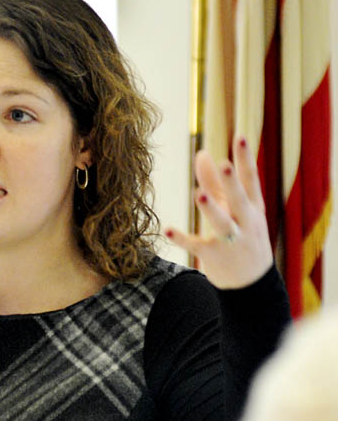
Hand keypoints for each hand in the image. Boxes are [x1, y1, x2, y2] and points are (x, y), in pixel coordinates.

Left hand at [165, 134, 273, 288]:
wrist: (252, 283)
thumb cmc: (242, 236)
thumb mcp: (233, 209)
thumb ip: (215, 181)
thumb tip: (202, 153)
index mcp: (253, 208)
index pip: (251, 180)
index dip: (246, 159)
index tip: (241, 137)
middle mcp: (246, 222)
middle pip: (240, 200)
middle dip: (232, 183)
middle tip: (224, 164)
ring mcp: (232, 241)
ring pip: (222, 224)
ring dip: (211, 209)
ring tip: (199, 194)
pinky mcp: (214, 256)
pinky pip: (197, 246)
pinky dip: (182, 238)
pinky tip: (166, 229)